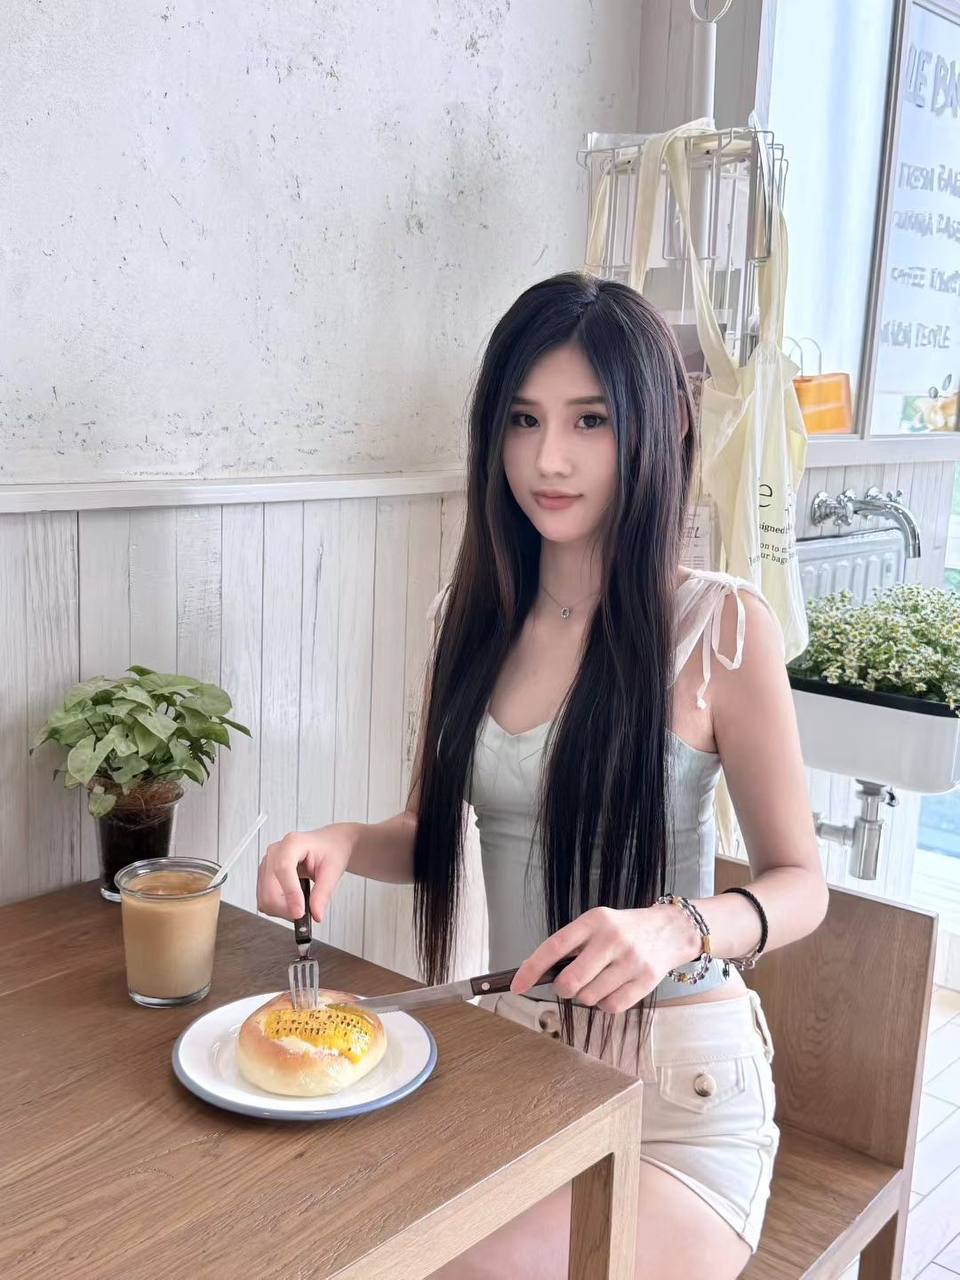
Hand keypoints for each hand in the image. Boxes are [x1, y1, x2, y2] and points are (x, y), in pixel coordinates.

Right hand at [256, 823, 357, 922]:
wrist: (328, 845)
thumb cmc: (330, 850)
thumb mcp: (334, 870)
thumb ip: (323, 893)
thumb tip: (315, 914)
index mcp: (292, 843)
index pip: (283, 869)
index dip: (290, 893)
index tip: (300, 912)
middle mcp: (275, 852)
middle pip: (270, 889)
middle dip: (287, 908)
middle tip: (305, 915)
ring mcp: (267, 865)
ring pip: (265, 898)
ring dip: (282, 910)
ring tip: (301, 906)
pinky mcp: (264, 877)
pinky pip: (264, 900)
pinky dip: (278, 908)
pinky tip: (293, 903)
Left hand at [509, 904, 699, 1013]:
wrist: (669, 930)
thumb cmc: (623, 929)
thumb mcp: (596, 923)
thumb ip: (571, 944)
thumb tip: (536, 971)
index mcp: (594, 920)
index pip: (554, 947)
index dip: (531, 969)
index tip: (517, 985)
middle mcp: (612, 939)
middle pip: (571, 981)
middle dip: (563, 988)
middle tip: (570, 982)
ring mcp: (631, 961)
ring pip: (589, 998)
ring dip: (585, 996)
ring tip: (597, 981)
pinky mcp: (645, 981)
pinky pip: (610, 1008)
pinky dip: (603, 1005)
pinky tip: (611, 989)